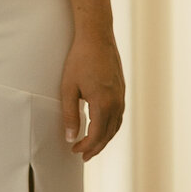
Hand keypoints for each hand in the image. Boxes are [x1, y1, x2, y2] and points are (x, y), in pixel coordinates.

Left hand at [61, 29, 124, 159]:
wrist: (97, 36)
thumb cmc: (79, 60)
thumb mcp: (68, 88)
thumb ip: (69, 115)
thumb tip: (70, 137)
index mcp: (103, 103)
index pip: (97, 135)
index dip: (86, 146)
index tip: (74, 150)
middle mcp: (116, 102)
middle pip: (108, 134)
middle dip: (95, 147)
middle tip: (82, 155)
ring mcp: (121, 95)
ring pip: (116, 126)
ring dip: (104, 138)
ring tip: (92, 145)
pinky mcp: (121, 89)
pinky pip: (118, 115)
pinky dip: (111, 126)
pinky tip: (101, 127)